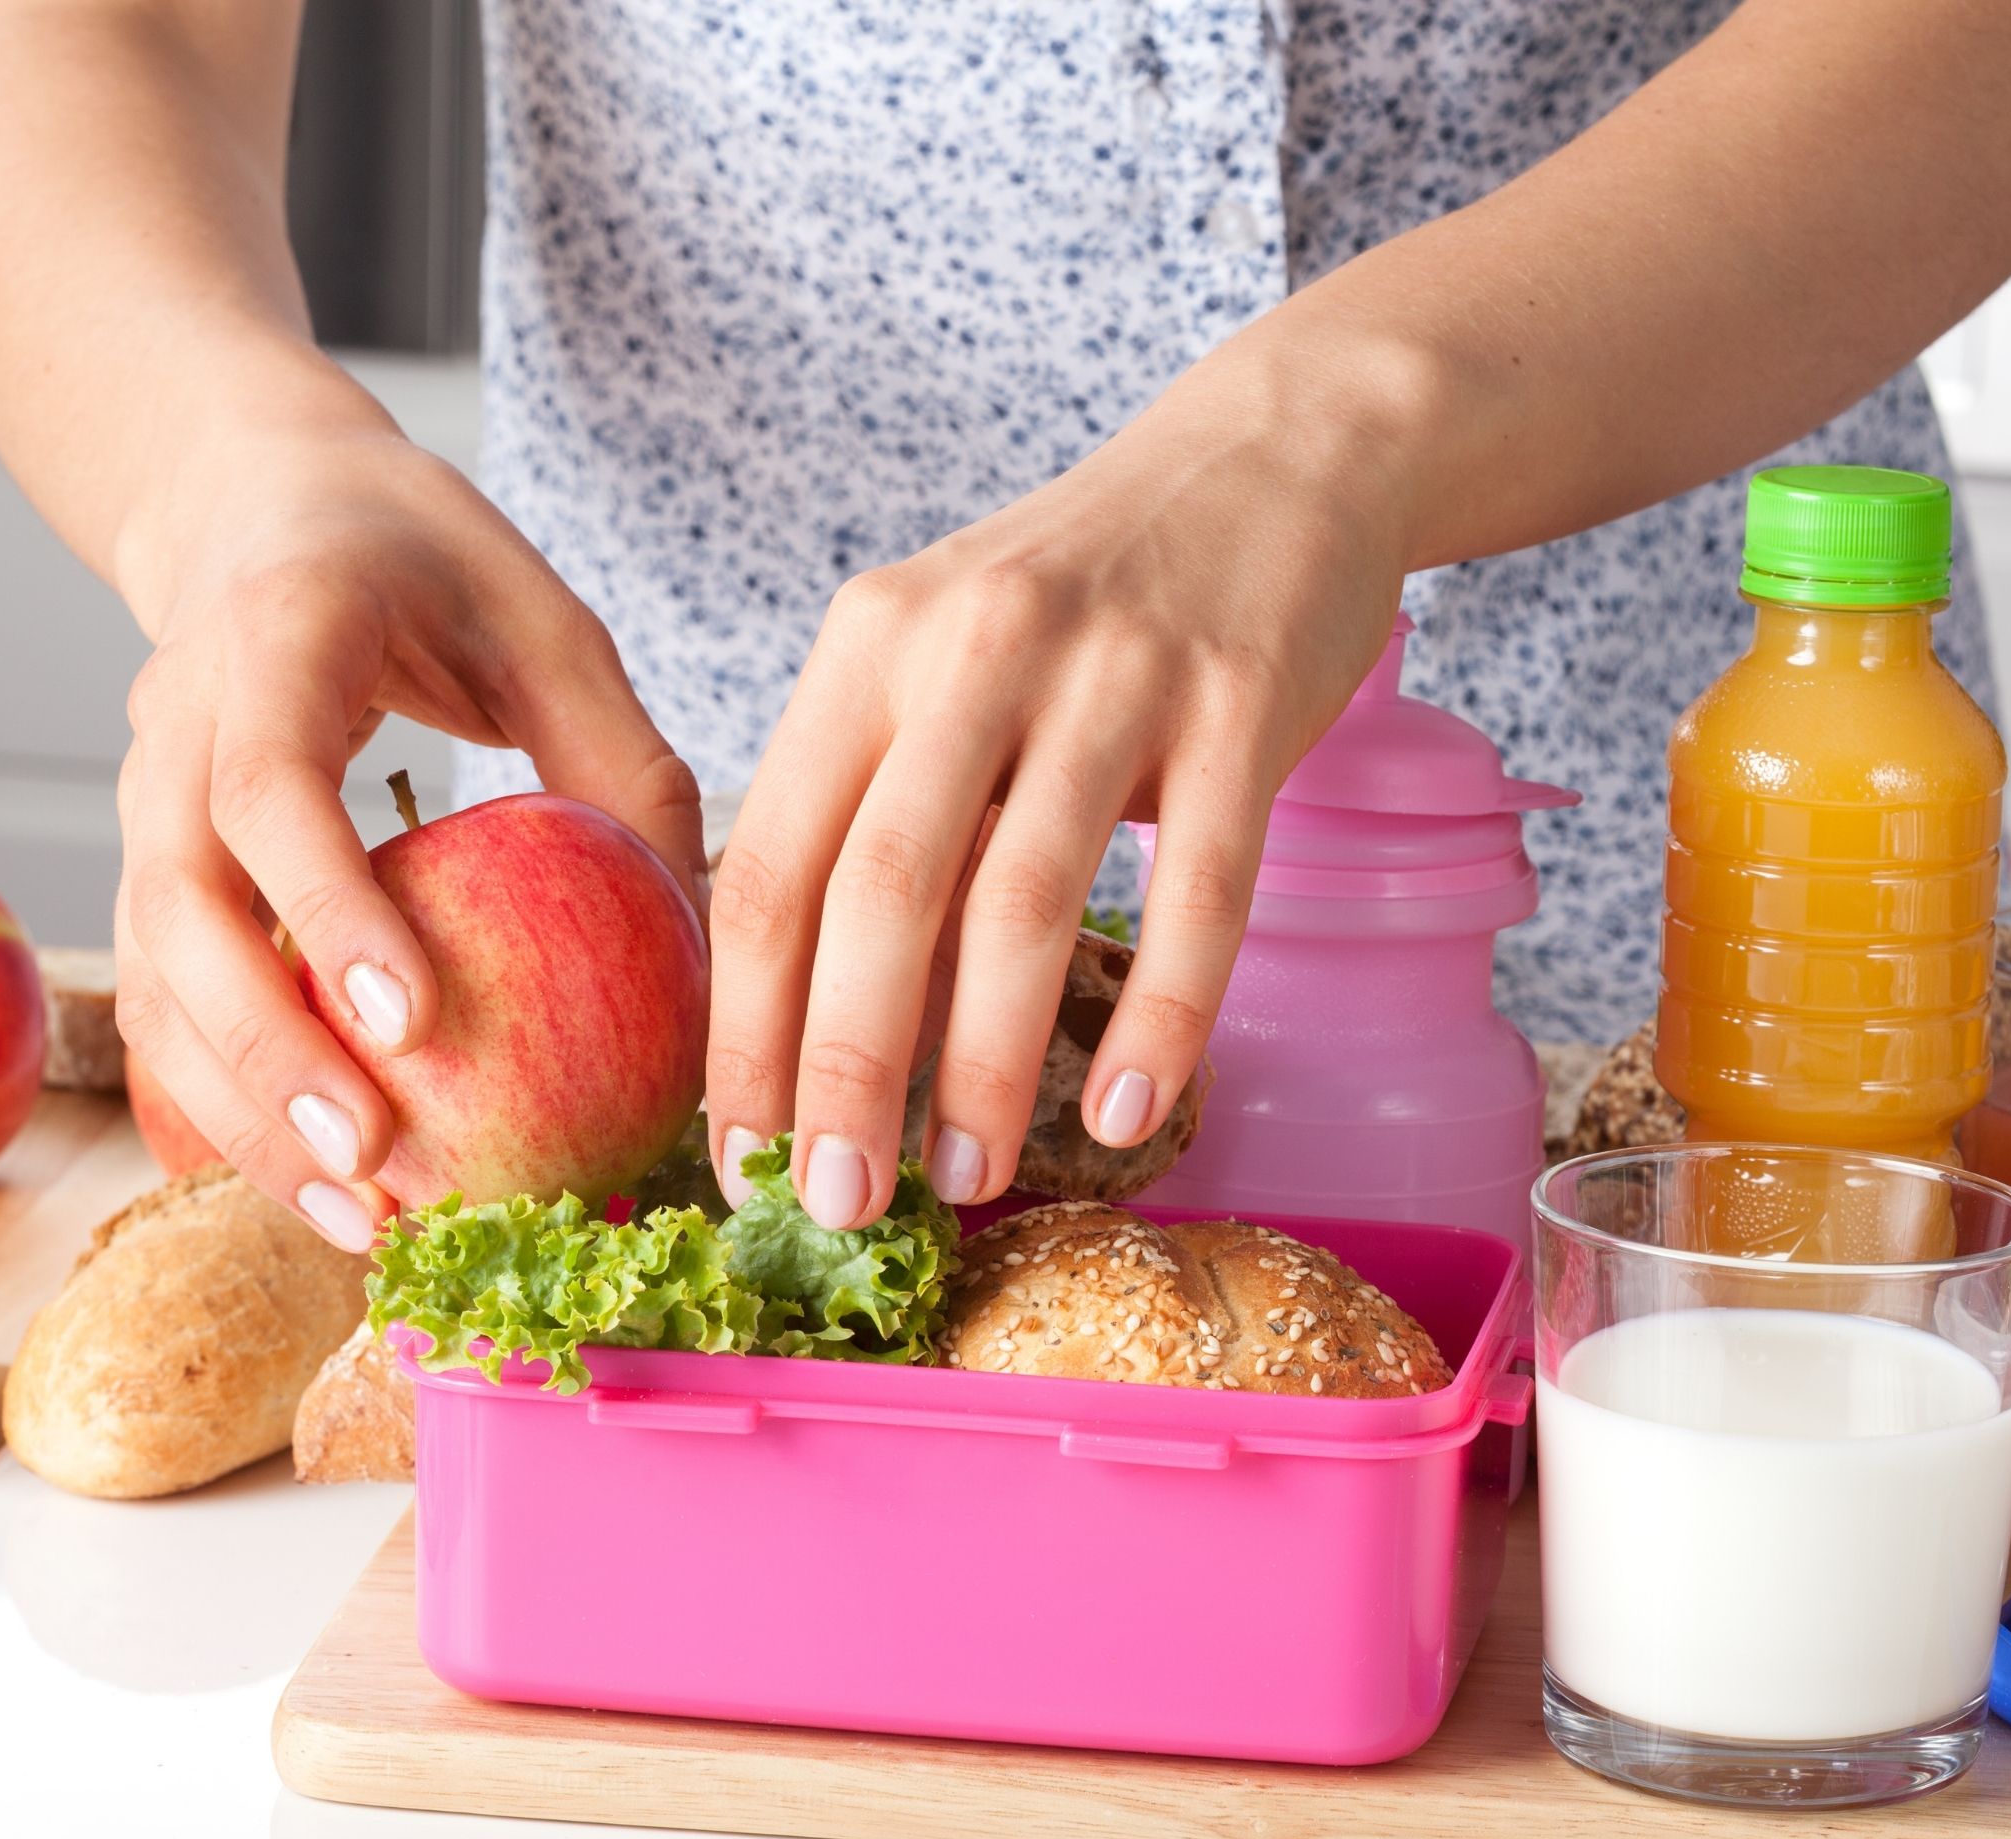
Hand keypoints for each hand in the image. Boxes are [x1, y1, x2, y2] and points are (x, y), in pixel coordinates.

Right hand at [113, 425, 703, 1246]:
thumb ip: (621, 763)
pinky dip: (228, 1107)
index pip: (269, 787)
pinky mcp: (152, 874)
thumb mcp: (547, 622)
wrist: (257, 507)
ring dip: (242, 1114)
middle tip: (375, 1167)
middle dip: (269, 1056)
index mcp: (274, 637)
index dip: (327, 909)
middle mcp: (175, 726)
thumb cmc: (424, 561)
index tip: (408, 1025)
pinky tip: (319, 1190)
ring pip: (156, 982)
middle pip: (185, 912)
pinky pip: (166, 1007)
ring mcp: (142, 806)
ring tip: (357, 1219)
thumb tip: (705, 942)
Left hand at [706, 331, 1422, 1225]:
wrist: (1271, 457)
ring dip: (984, 1066)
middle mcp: (972, 650)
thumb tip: (805, 1032)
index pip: (769, 864)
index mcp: (867, 649)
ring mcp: (1112, 674)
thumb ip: (876, 811)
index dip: (743, 1026)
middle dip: (845, 1073)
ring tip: (963, 1181)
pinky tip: (1121, 1114)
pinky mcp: (1240, 705)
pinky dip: (1159, 1019)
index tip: (739, 1155)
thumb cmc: (1079, 601)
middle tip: (836, 1209)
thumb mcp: (939, 664)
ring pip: (1024, 902)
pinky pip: (1198, 893)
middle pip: (878, 894)